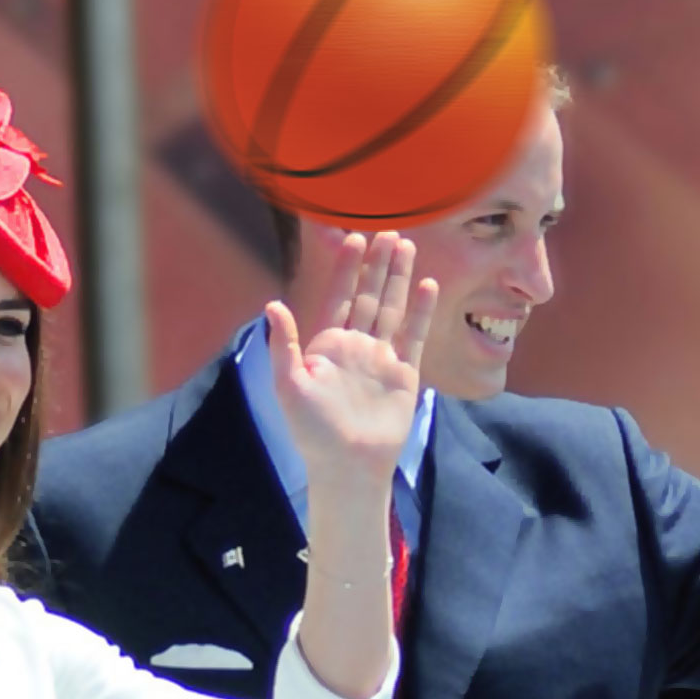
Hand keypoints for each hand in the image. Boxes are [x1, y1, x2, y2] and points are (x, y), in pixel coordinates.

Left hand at [267, 231, 436, 491]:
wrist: (348, 466)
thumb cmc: (312, 432)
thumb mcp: (289, 386)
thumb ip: (284, 345)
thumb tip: (272, 304)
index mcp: (326, 346)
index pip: (338, 298)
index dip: (345, 269)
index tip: (351, 238)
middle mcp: (354, 347)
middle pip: (368, 296)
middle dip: (376, 265)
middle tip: (387, 231)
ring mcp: (380, 358)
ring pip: (391, 309)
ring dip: (398, 279)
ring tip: (406, 246)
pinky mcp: (404, 373)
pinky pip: (413, 335)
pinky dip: (420, 311)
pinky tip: (426, 285)